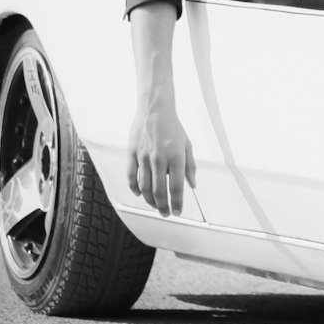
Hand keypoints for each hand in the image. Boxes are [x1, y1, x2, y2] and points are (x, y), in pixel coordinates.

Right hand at [126, 103, 196, 217]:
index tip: (178, 212)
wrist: (154, 110)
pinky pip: (131, 176)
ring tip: (155, 206)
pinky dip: (134, 188)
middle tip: (165, 213)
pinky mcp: (132, 154)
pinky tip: (139, 194)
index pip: (176, 187)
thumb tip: (192, 185)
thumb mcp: (187, 145)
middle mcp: (159, 158)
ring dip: (150, 200)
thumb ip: (190, 166)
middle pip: (159, 191)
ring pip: (144, 186)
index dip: (177, 202)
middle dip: (163, 206)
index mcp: (175, 157)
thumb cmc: (173, 127)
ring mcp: (144, 157)